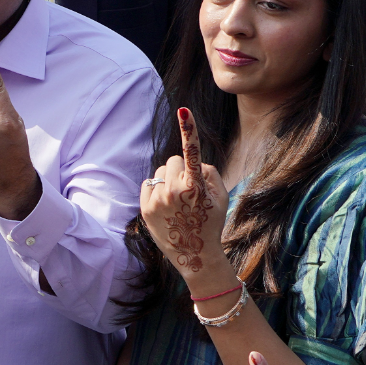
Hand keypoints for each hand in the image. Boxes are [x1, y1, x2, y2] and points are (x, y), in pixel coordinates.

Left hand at [140, 108, 230, 288]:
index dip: (189, 129)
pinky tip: (166, 204)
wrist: (195, 254)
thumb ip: (208, 172)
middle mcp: (173, 191)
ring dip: (168, 180)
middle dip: (181, 169)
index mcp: (195, 186)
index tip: (184, 110)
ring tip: (178, 201)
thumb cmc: (211, 222)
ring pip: (161, 171)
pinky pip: (149, 182)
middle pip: (173, 160)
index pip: (192, 152)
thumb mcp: (220, 196)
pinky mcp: (145, 207)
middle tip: (189, 190)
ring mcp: (156, 200)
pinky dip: (157, 188)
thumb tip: (192, 161)